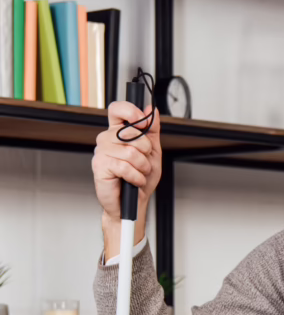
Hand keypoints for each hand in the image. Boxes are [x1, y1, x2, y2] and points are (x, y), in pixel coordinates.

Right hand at [92, 102, 161, 221]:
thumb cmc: (139, 180)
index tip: (144, 123)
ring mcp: (102, 151)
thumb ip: (152, 131)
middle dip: (146, 150)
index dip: (131, 111)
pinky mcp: (100, 165)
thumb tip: (152, 111)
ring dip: (142, 167)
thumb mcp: (152, 153)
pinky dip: (136, 177)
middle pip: (131, 132)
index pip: (118, 109)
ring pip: (130, 152)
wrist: (132, 204)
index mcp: (118, 132)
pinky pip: (125, 166)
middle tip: (144, 163)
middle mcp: (107, 139)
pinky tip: (134, 181)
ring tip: (139, 174)